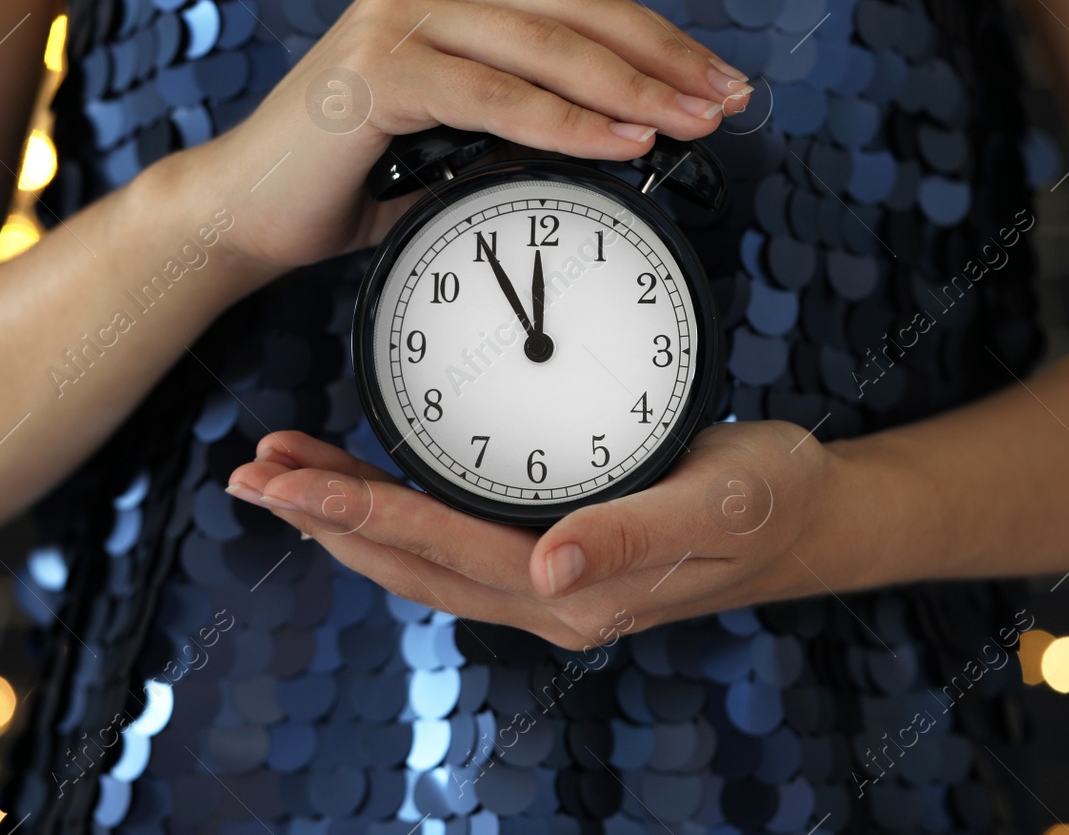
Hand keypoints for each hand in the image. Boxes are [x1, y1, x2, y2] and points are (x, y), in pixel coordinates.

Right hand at [169, 0, 751, 275]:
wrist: (248, 209)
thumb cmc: (353, 173)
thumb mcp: (454, 128)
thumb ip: (521, 110)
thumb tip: (629, 128)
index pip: (574, 0)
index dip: (655, 38)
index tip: (715, 79)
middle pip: (575, 11)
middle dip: (663, 58)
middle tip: (725, 100)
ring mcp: (397, 12)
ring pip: (546, 47)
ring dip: (633, 89)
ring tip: (691, 123)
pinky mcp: (378, 65)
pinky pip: (497, 96)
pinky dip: (568, 123)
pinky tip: (623, 141)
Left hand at [225, 421, 853, 648]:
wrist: (815, 516)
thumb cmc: (774, 501)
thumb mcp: (719, 505)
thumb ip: (636, 537)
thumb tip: (551, 570)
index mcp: (579, 589)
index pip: (442, 546)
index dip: (358, 510)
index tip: (289, 479)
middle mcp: (552, 596)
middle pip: (411, 559)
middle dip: (325, 517)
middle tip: (253, 473)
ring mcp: (551, 581)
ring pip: (424, 555)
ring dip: (349, 516)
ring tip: (288, 473)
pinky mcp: (557, 555)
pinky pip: (455, 540)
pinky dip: (397, 511)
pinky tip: (371, 485)